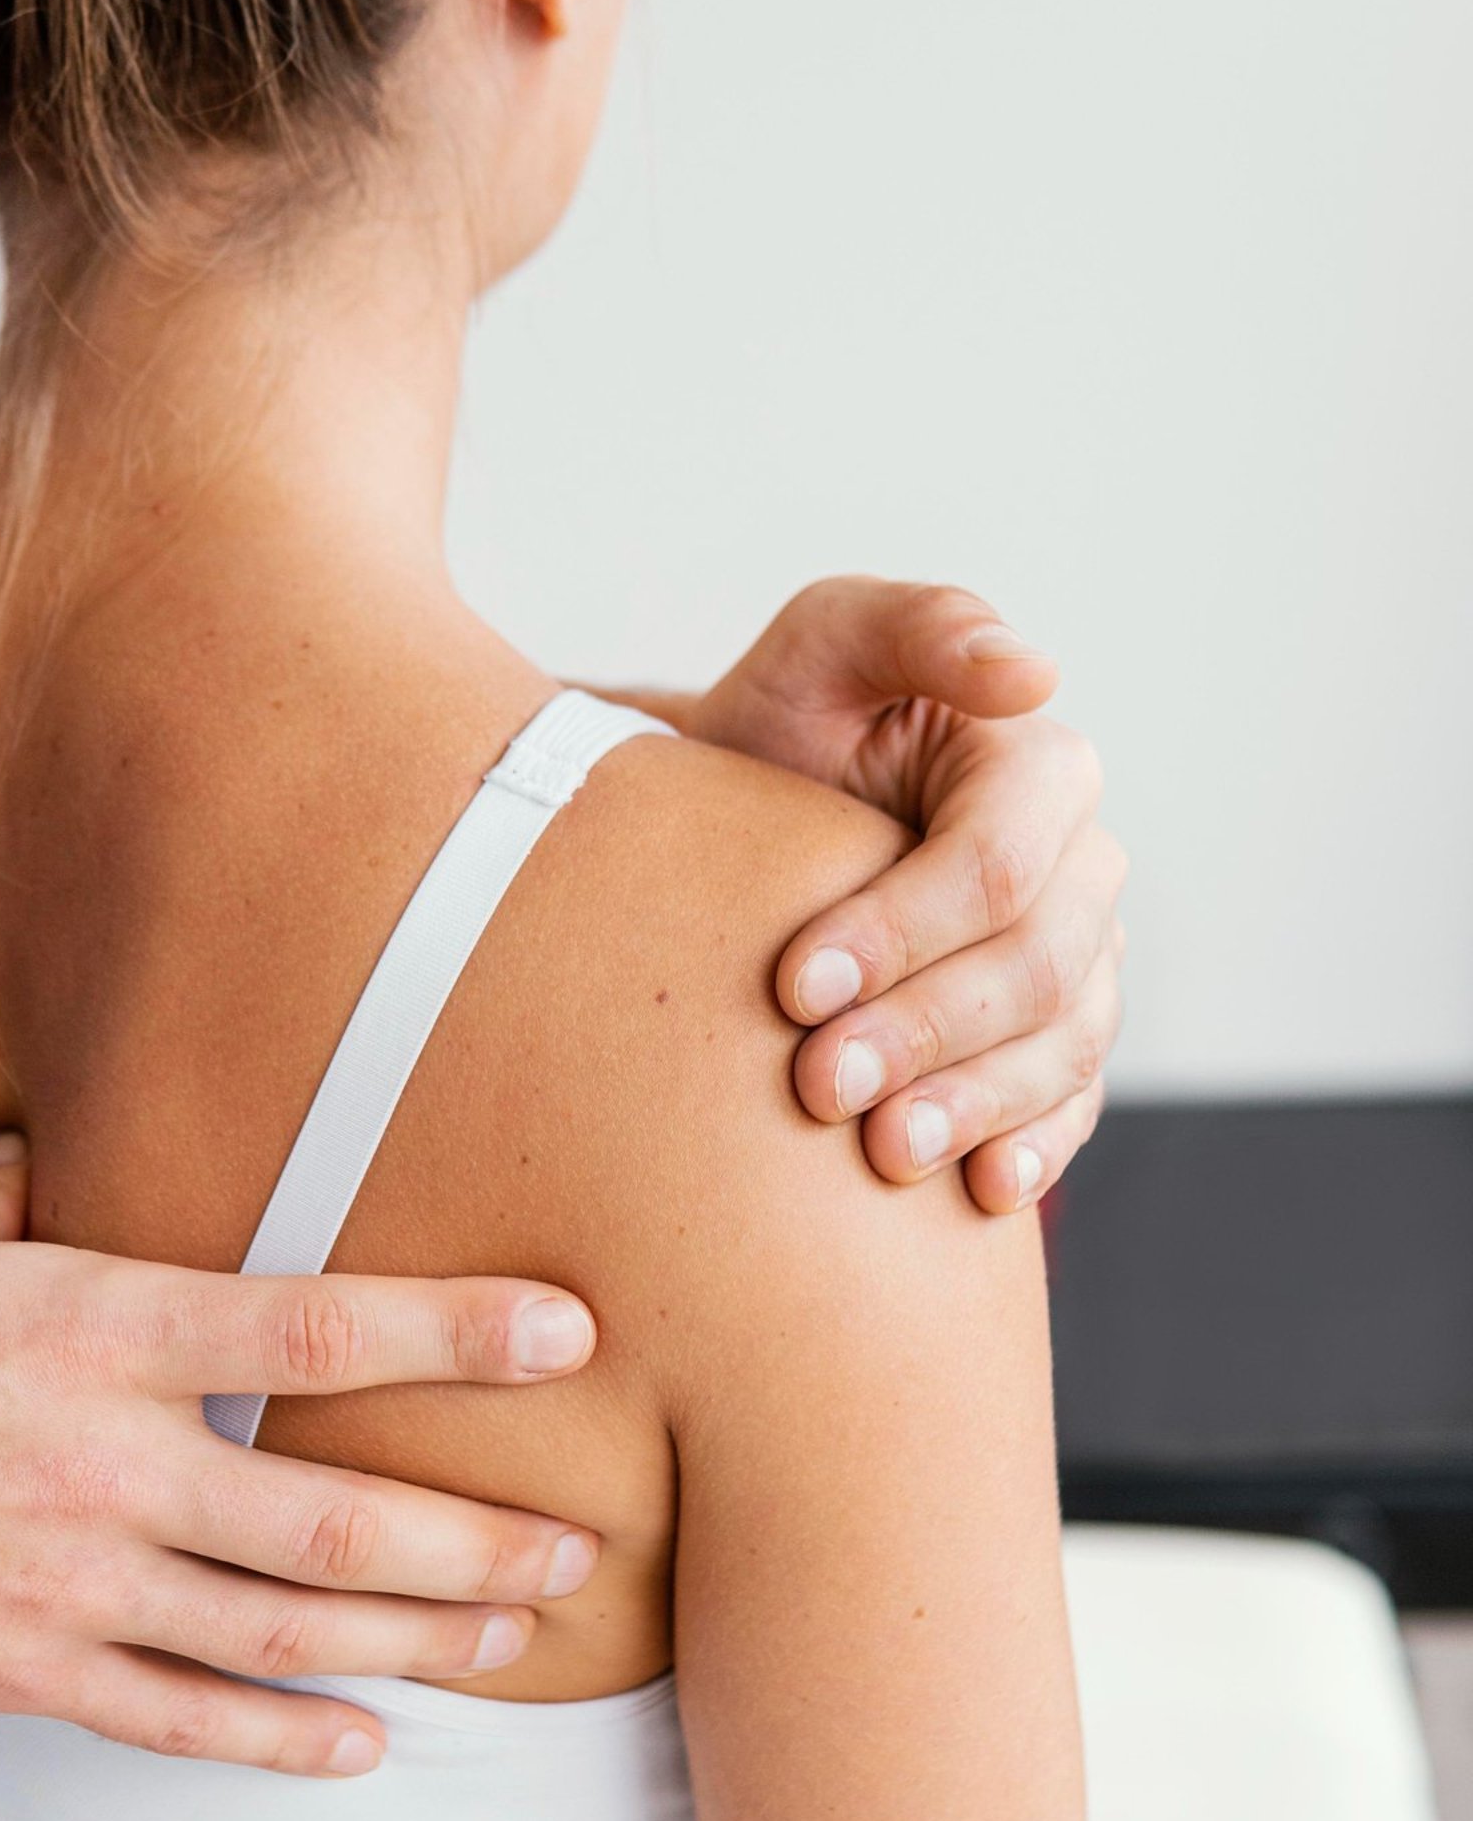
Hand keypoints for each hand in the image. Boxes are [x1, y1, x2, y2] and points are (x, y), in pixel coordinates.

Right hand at [0, 1139, 599, 1771]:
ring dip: (416, 1642)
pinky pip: (177, 1721)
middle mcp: (94, 1467)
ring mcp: (61, 1587)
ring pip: (281, 1632)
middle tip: (582, 1546)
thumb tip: (34, 1167)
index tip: (567, 1332)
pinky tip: (360, 1743)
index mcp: (74, 1326)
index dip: (453, 1328)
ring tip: (519, 1638)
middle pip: (331, 1517)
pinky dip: (278, 1739)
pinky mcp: (16, 1673)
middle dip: (477, 1539)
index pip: (308, 1322)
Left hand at [668, 579, 1124, 1214]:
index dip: (904, 930)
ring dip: (972, 1107)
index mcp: (1039, 770)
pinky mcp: (1057, 1045)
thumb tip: (1030, 670)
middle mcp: (1081, 871)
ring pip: (1062, 1050)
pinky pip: (1073, 1107)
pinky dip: (1032, 1152)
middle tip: (815, 1088)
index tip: (794, 984)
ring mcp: (1080, 964)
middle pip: (1036, 970)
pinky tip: (978, 1192)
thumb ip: (917, 628)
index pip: (998, 866)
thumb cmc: (779, 729)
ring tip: (881, 1154)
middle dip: (924, 1034)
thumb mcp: (824, 647)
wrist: (739, 839)